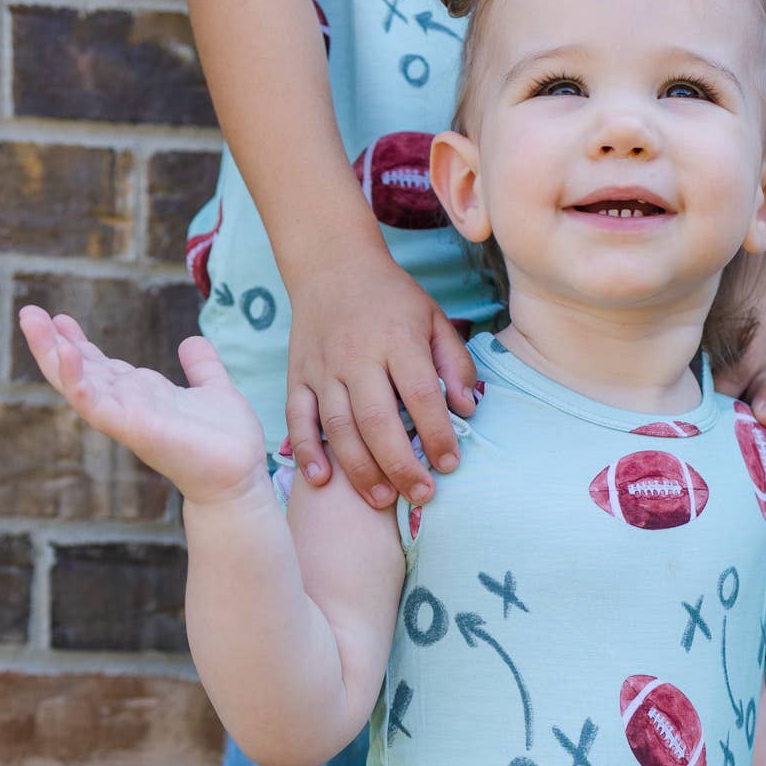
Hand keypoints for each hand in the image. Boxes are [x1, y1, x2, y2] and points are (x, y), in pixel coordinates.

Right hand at [19, 307, 265, 507]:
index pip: (99, 365)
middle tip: (27, 312)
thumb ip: (201, 367)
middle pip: (79, 371)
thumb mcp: (213, 390)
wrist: (240, 477)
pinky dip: (78, 381)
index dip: (77, 342)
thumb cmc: (226, 442)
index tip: (58, 317)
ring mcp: (126, 417)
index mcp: (141, 394)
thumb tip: (191, 342)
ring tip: (32, 322)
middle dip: (51, 343)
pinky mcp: (133, 429)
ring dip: (53, 354)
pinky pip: (96, 405)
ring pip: (77, 384)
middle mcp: (127, 405)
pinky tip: (65, 354)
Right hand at [285, 255, 475, 508]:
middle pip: (377, 419)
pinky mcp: (298, 376)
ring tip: (381, 500)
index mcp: (397, 340)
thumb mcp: (434, 318)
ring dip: (359, 468)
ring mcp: (323, 368)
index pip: (420, 394)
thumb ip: (455, 362)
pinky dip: (307, 450)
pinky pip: (298, 418)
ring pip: (338, 426)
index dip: (437, 433)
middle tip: (421, 496)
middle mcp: (357, 356)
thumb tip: (468, 409)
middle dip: (401, 463)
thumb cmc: (392, 300)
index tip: (450, 464)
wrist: (332, 265)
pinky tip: (321, 481)